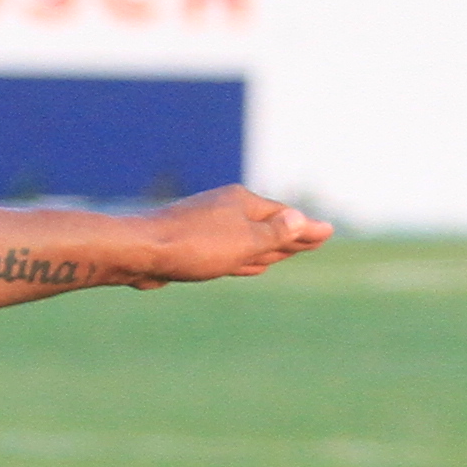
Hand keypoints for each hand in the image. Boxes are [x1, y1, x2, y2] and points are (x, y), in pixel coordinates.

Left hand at [118, 185, 333, 289]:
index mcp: (243, 203)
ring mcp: (207, 225)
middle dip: (291, 236)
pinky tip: (246, 263)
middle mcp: (226, 209)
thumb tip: (302, 219)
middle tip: (315, 240)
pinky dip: (244, 257)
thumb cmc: (195, 245)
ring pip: (247, 239)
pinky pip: (228, 251)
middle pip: (267, 226)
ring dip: (268, 248)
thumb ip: (275, 234)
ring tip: (286, 252)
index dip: (306, 228)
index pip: (285, 217)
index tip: (327, 233)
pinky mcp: (190, 244)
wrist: (140, 251)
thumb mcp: (244, 241)